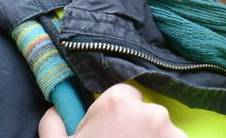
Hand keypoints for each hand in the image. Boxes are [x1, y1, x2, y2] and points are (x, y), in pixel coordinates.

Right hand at [38, 83, 188, 137]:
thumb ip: (54, 122)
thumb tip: (55, 108)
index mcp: (117, 102)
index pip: (125, 94)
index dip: (117, 113)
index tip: (110, 130)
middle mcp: (149, 110)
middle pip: (146, 112)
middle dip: (136, 127)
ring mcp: (170, 130)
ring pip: (162, 129)